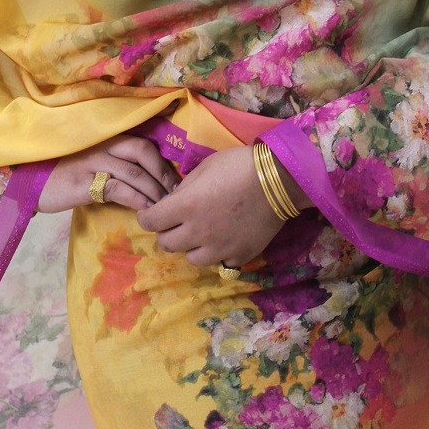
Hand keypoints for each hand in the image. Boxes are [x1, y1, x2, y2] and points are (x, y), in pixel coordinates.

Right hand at [38, 135, 179, 212]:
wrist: (26, 181)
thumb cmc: (60, 172)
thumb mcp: (89, 162)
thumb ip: (113, 164)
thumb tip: (146, 180)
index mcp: (105, 138)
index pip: (143, 142)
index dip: (163, 159)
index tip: (177, 178)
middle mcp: (102, 145)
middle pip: (143, 152)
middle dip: (164, 173)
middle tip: (176, 194)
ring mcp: (92, 162)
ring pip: (134, 172)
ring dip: (155, 190)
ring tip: (165, 207)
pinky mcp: (84, 182)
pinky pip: (119, 188)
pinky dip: (137, 199)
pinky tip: (146, 210)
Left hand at [137, 145, 305, 267]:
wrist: (280, 180)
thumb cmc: (240, 165)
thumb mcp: (205, 167)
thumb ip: (185, 188)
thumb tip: (175, 201)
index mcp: (185, 207)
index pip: (150, 221)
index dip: (147, 217)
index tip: (151, 214)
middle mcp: (198, 232)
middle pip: (166, 244)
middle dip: (166, 232)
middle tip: (175, 222)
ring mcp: (219, 249)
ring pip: (191, 258)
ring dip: (190, 246)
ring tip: (201, 234)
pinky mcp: (239, 256)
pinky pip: (220, 263)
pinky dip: (218, 254)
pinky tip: (225, 240)